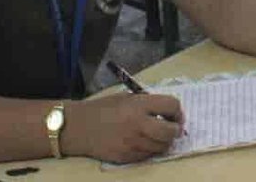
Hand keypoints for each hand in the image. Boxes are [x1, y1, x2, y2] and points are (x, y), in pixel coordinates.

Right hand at [63, 92, 183, 163]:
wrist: (78, 127)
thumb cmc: (102, 108)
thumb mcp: (126, 98)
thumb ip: (147, 103)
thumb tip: (167, 111)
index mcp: (138, 105)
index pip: (172, 106)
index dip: (177, 111)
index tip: (174, 114)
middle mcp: (138, 125)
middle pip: (171, 131)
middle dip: (176, 129)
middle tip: (173, 127)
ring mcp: (133, 143)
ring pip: (162, 147)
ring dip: (164, 141)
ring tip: (158, 135)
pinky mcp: (127, 157)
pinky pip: (148, 155)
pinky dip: (151, 149)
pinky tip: (144, 142)